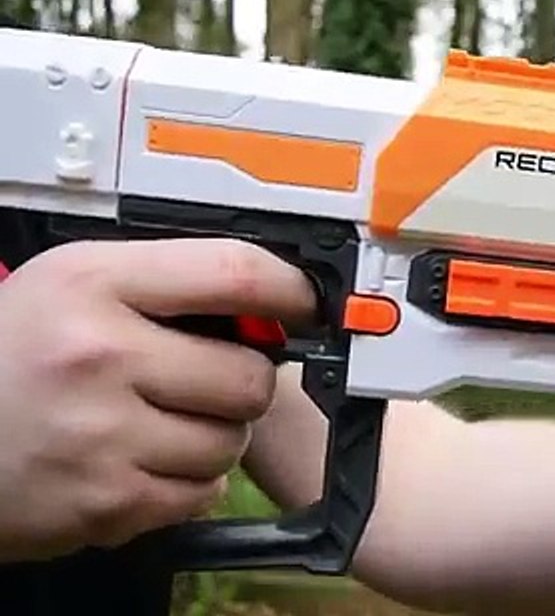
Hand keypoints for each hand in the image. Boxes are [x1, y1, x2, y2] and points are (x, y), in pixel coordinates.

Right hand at [0, 238, 315, 561]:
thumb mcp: (69, 287)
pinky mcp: (106, 502)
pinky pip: (202, 493)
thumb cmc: (6, 358)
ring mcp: (103, 435)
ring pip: (230, 441)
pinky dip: (185, 484)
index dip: (289, 290)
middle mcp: (98, 356)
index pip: (233, 273)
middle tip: (202, 382)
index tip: (304, 303)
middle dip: (239, 383)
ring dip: (212, 436)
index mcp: (91, 285)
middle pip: (249, 377)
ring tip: (158, 423)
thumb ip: (162, 286)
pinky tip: (139, 461)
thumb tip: (266, 306)